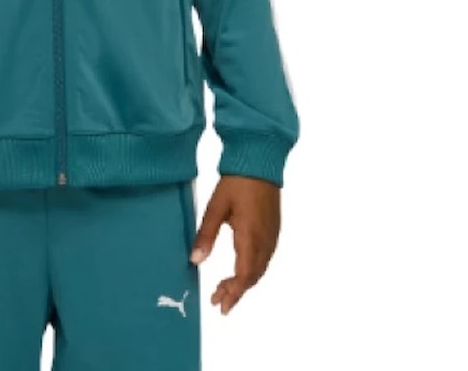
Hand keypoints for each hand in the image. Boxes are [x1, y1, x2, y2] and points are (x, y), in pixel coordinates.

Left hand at [189, 174, 280, 314]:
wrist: (259, 162)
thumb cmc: (236, 182)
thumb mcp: (216, 208)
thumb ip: (206, 235)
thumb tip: (194, 260)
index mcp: (251, 237)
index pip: (244, 276)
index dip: (233, 293)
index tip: (220, 305)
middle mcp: (265, 241)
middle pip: (253, 276)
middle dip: (236, 291)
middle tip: (217, 300)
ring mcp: (272, 236)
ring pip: (260, 269)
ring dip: (243, 282)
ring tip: (224, 288)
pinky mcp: (273, 229)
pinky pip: (264, 258)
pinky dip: (251, 270)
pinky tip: (239, 269)